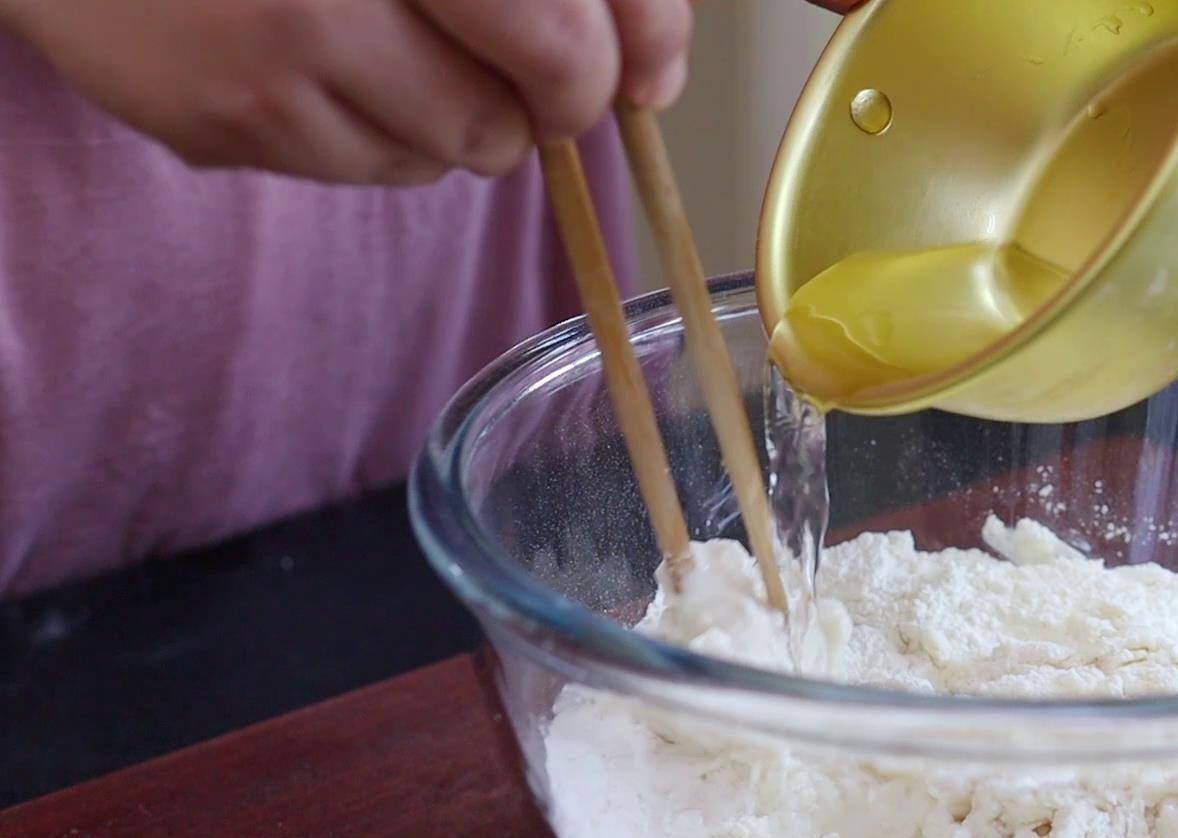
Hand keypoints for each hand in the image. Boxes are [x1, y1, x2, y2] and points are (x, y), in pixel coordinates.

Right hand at [5, 0, 694, 183]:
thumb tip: (645, 70)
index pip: (574, 23)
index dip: (641, 47)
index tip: (634, 68)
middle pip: (546, 85)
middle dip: (561, 93)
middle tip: (528, 67)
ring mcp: (282, 52)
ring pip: (468, 146)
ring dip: (467, 115)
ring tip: (393, 46)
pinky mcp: (229, 124)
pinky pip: (378, 171)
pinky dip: (381, 137)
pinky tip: (325, 70)